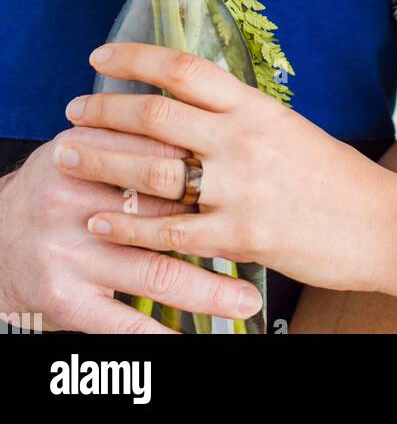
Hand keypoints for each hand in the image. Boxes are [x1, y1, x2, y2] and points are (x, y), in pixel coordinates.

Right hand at [0, 125, 262, 331]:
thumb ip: (138, 135)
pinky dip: (159, 334)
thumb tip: (210, 123)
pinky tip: (192, 339)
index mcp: (85, 150)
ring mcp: (67, 251)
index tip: (259, 180)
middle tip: (268, 244)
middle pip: (162, 213)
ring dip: (206, 291)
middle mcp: (73, 198)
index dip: (211, 167)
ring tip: (247, 301)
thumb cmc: (64, 185)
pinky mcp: (63, 298)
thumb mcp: (88, 146)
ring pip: (152, 271)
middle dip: (220, 229)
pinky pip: (119, 322)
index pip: (159, 152)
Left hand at [59, 42, 396, 293]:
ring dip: (102, 163)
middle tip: (71, 111)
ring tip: (68, 159)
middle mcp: (244, 140)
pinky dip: (128, 226)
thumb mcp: (290, 130)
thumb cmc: (338, 178)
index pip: (185, 69)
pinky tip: (102, 220)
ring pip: (152, 171)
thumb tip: (195, 108)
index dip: (135, 58)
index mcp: (257, 107)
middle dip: (103, 112)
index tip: (100, 57)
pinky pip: (170, 231)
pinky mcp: (242, 235)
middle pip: (155, 115)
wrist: (385, 223)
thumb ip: (242, 120)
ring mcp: (242, 188)